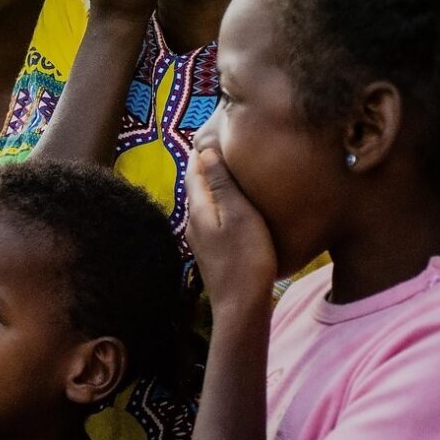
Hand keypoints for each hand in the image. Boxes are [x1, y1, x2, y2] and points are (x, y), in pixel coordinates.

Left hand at [184, 148, 276, 313]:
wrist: (241, 307)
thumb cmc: (246, 258)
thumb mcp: (239, 214)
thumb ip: (221, 184)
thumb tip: (204, 151)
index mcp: (198, 208)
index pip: (193, 170)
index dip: (201, 152)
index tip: (211, 133)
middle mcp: (192, 222)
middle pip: (196, 186)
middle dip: (205, 166)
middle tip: (221, 147)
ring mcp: (200, 239)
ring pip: (204, 203)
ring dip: (213, 187)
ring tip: (230, 172)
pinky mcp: (211, 252)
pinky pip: (212, 219)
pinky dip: (219, 205)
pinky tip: (233, 208)